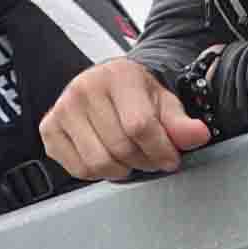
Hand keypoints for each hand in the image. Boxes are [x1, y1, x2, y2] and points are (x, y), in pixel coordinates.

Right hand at [40, 53, 209, 186]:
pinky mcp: (50, 128)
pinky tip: (106, 155)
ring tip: (128, 157)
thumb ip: (181, 123)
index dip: (159, 150)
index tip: (169, 158)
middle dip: (142, 161)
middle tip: (148, 157)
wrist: (109, 86)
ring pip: (98, 163)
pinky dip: (96, 172)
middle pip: (120, 148)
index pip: (139, 126)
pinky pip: (78, 169)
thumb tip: (198, 135)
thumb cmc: (136, 96)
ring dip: (120, 170)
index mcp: (117, 75)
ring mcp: (63, 108)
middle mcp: (85, 87)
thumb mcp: (164, 103)